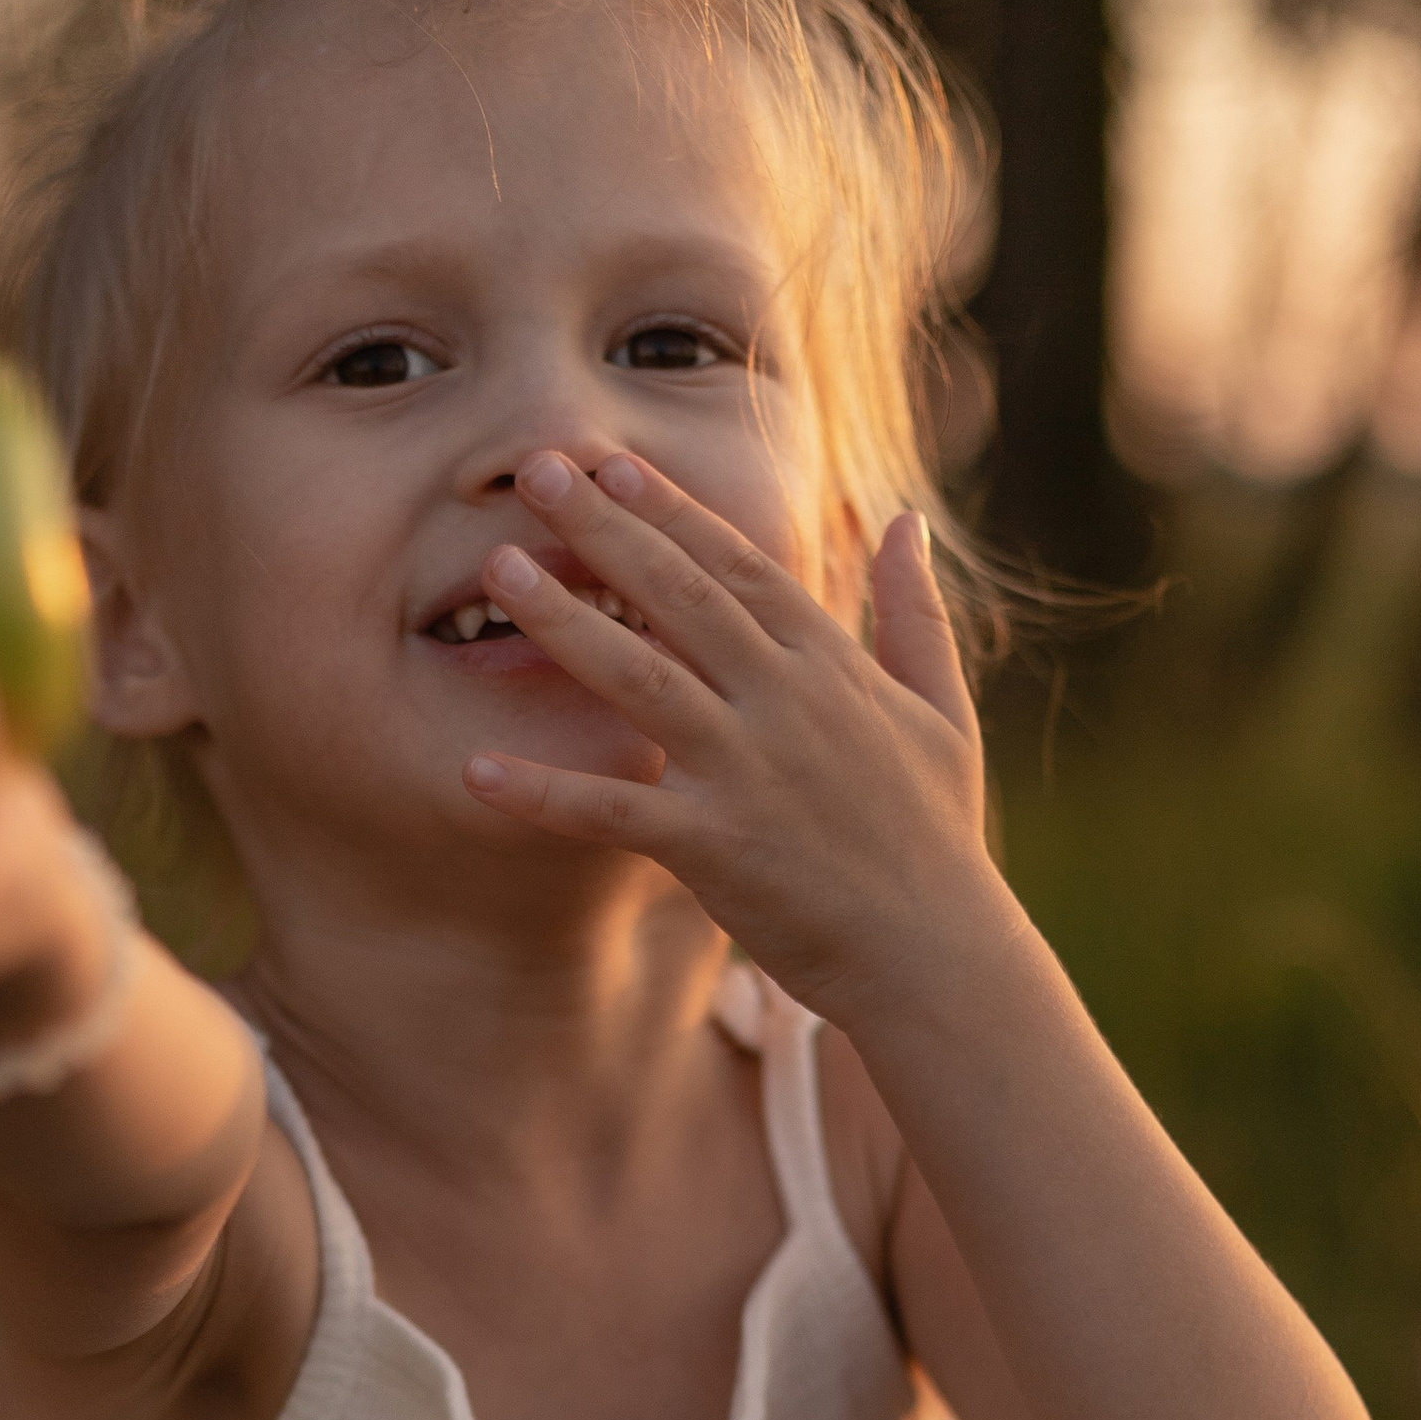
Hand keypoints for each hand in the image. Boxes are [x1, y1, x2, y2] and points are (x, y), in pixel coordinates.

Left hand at [457, 450, 1011, 1016]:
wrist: (939, 956)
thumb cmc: (936, 837)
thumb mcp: (943, 711)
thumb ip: (916, 612)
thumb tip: (906, 521)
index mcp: (830, 665)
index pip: (739, 565)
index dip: (671, 509)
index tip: (611, 463)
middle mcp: (784, 702)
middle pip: (680, 594)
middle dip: (605, 527)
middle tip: (535, 468)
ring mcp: (747, 772)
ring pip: (640, 677)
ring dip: (565, 621)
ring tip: (498, 569)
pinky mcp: (715, 847)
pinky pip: (613, 813)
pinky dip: (545, 793)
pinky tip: (477, 770)